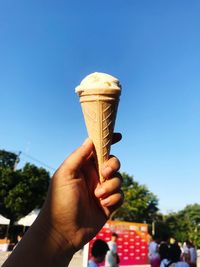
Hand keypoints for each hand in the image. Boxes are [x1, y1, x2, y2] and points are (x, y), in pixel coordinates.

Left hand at [37, 135, 122, 253]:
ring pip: (119, 179)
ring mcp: (102, 190)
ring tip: (97, 196)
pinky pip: (120, 195)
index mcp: (83, 167)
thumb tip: (90, 139)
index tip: (118, 136)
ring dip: (110, 186)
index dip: (108, 142)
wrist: (63, 231)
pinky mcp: (109, 204)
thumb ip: (79, 156)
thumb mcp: (65, 174)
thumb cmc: (60, 201)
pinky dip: (113, 199)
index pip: (98, 150)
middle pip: (113, 162)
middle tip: (105, 172)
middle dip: (113, 165)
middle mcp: (94, 176)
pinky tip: (102, 205)